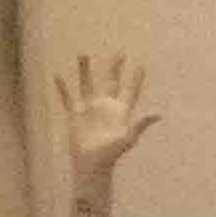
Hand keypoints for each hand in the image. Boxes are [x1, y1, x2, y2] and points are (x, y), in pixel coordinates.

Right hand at [51, 53, 157, 216]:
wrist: (92, 163)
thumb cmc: (111, 153)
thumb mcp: (128, 138)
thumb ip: (141, 124)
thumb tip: (158, 114)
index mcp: (119, 111)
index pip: (130, 91)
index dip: (136, 79)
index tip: (141, 65)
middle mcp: (105, 106)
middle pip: (110, 82)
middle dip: (114, 68)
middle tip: (120, 53)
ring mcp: (89, 109)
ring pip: (86, 84)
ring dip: (84, 70)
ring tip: (83, 54)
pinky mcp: (75, 114)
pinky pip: (67, 97)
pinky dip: (62, 87)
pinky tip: (57, 75)